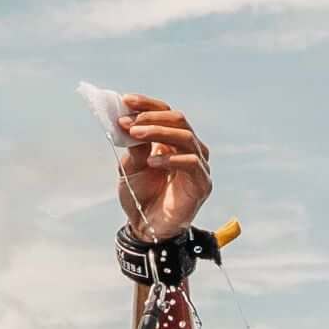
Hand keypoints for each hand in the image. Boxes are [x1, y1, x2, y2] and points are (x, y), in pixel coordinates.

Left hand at [116, 96, 211, 240]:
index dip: (147, 104)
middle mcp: (190, 149)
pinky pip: (192, 162)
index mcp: (173, 141)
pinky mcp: (202, 184)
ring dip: (159, 132)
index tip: (126, 100)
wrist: (145, 228)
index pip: (166, 113)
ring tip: (135, 136)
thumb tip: (128, 120)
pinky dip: (170, 159)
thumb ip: (134, 145)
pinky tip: (151, 162)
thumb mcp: (130, 166)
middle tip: (129, 123)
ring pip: (186, 137)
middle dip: (152, 118)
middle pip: (178, 120)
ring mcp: (199, 166)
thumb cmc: (139, 195)